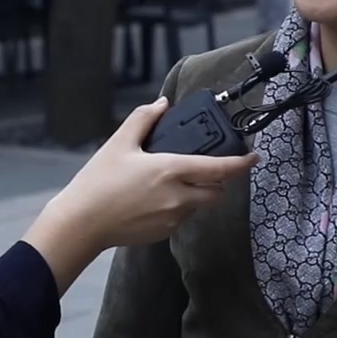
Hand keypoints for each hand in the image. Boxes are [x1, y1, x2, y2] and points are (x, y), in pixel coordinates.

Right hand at [23, 97, 256, 289]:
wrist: (81, 223)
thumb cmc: (98, 181)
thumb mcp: (119, 143)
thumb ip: (144, 119)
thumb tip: (163, 104)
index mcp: (172, 170)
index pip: (220, 168)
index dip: (242, 163)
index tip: (254, 157)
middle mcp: (179, 197)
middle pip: (217, 191)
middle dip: (217, 181)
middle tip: (203, 168)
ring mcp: (173, 218)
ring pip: (200, 205)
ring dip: (196, 193)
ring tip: (170, 183)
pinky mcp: (164, 233)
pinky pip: (183, 218)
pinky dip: (179, 207)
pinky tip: (154, 200)